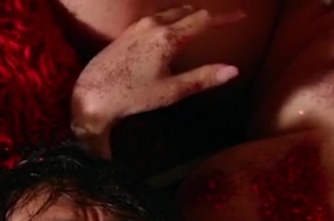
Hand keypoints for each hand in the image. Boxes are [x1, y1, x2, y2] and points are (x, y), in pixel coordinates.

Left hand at [70, 7, 240, 157]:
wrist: (92, 95)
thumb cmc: (131, 96)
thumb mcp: (171, 92)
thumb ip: (203, 78)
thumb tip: (233, 70)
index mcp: (168, 38)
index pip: (204, 20)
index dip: (225, 17)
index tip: (241, 16)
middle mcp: (154, 24)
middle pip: (189, 11)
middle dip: (209, 15)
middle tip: (226, 19)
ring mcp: (139, 26)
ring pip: (172, 12)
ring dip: (191, 14)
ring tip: (204, 21)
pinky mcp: (128, 31)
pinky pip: (159, 16)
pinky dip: (174, 18)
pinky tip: (174, 28)